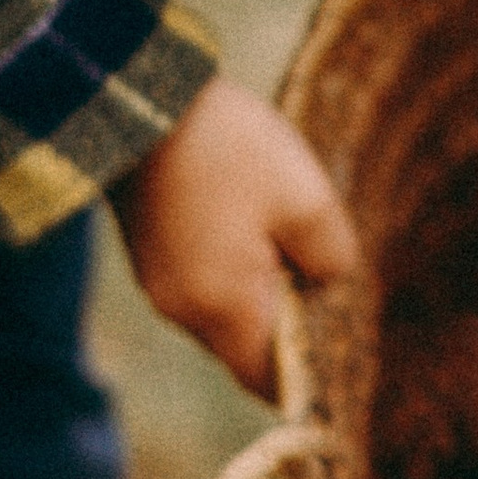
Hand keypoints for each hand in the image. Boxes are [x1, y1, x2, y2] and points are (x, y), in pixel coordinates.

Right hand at [113, 77, 358, 398]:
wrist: (139, 97)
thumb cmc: (230, 150)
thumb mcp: (306, 200)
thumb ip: (333, 259)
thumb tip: (329, 284)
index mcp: (222, 309)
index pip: (267, 381)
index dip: (306, 372)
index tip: (338, 335)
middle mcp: (182, 311)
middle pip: (246, 347)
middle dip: (287, 321)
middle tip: (322, 271)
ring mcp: (158, 283)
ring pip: (224, 312)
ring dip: (260, 289)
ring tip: (286, 236)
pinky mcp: (149, 253)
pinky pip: (201, 282)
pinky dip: (232, 268)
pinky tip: (249, 218)